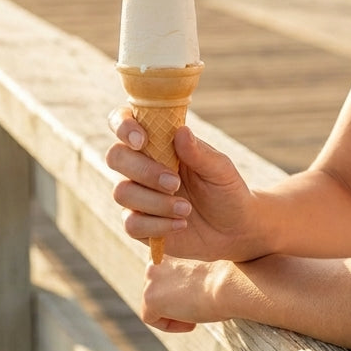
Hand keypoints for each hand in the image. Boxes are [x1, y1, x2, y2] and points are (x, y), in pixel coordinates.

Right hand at [107, 106, 261, 261]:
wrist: (233, 228)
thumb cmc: (226, 189)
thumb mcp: (220, 169)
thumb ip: (199, 152)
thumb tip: (181, 131)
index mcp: (160, 142)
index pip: (126, 122)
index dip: (124, 126)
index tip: (141, 140)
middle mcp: (142, 165)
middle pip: (116, 157)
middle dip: (143, 170)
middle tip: (175, 182)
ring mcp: (137, 195)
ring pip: (122, 192)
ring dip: (156, 202)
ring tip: (187, 209)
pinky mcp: (139, 224)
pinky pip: (131, 224)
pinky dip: (157, 225)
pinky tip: (181, 224)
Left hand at [140, 256, 229, 332]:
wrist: (230, 281)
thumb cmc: (229, 273)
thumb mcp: (206, 263)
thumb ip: (189, 268)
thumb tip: (186, 284)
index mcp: (170, 241)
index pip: (164, 267)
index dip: (179, 282)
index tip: (198, 290)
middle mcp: (155, 256)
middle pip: (156, 284)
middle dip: (173, 298)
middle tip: (196, 305)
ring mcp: (150, 276)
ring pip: (153, 300)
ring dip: (171, 311)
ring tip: (195, 315)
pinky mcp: (150, 297)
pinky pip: (150, 317)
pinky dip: (168, 324)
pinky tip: (191, 322)